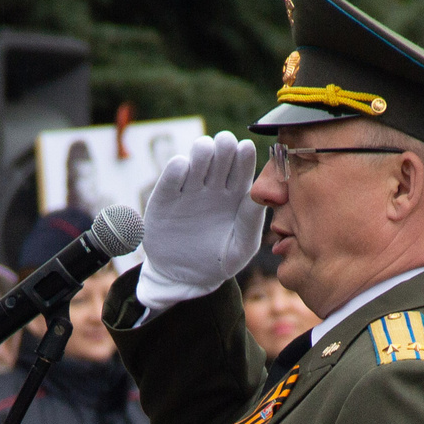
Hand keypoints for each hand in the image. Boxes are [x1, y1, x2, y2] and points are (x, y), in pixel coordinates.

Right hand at [138, 132, 264, 293]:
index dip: (244, 155)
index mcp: (236, 196)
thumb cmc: (218, 263)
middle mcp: (214, 187)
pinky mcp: (164, 198)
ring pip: (197, 158)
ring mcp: (189, 190)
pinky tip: (183, 167)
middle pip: (221, 156)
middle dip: (224, 145)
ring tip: (205, 151)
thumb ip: (250, 223)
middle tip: (226, 144)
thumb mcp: (240, 249)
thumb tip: (259, 195)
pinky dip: (176, 168)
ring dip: (202, 149)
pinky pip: (171, 177)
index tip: (245, 148)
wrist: (184, 279)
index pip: (243, 168)